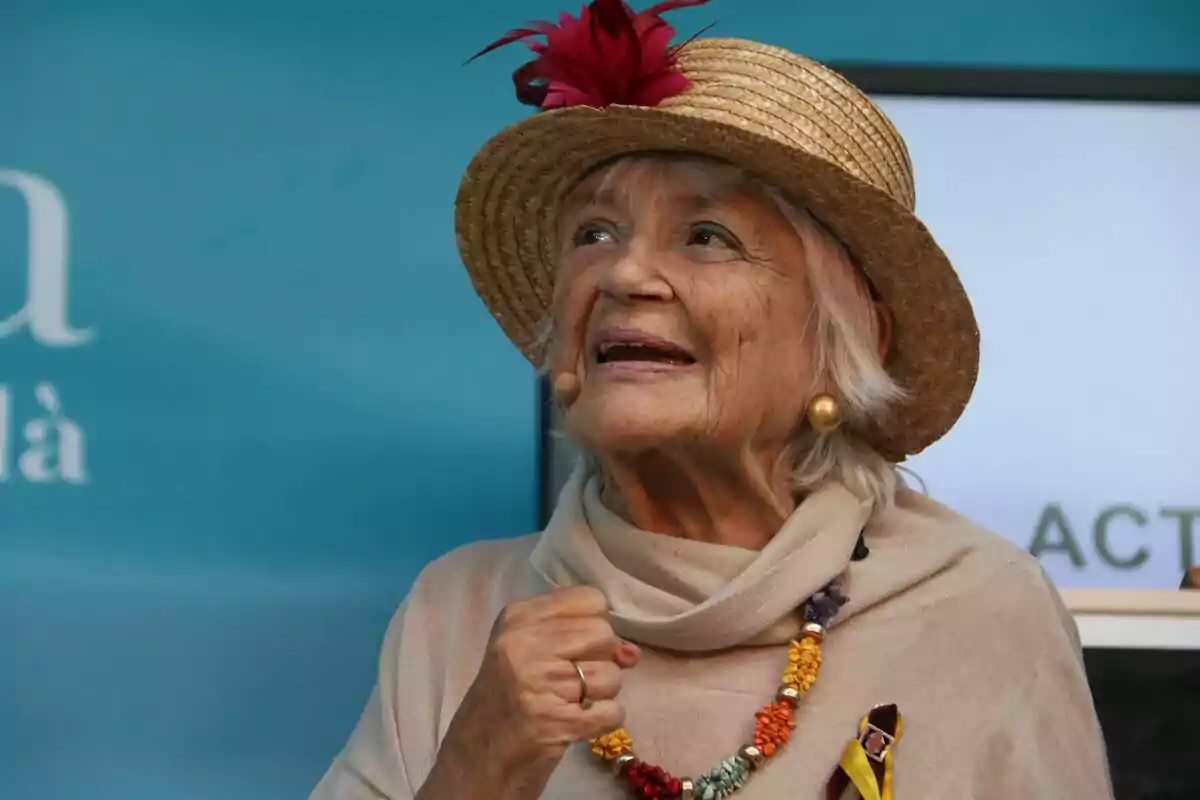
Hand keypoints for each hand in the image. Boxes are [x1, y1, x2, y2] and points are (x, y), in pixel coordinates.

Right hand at [420, 586, 638, 799]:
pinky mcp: (555, 721)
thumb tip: (631, 650)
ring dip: (602, 693)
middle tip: (576, 679)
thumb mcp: (528, 648)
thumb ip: (578, 636)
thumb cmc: (507, 696)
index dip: (595, 624)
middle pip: (603, 633)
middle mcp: (526, 644)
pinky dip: (605, 719)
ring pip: (611, 674)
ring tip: (572, 701)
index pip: (590, 599)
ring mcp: (539, 682)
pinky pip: (611, 711)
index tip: (579, 647)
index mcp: (519, 618)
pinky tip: (581, 722)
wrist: (478, 755)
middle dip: (601, 659)